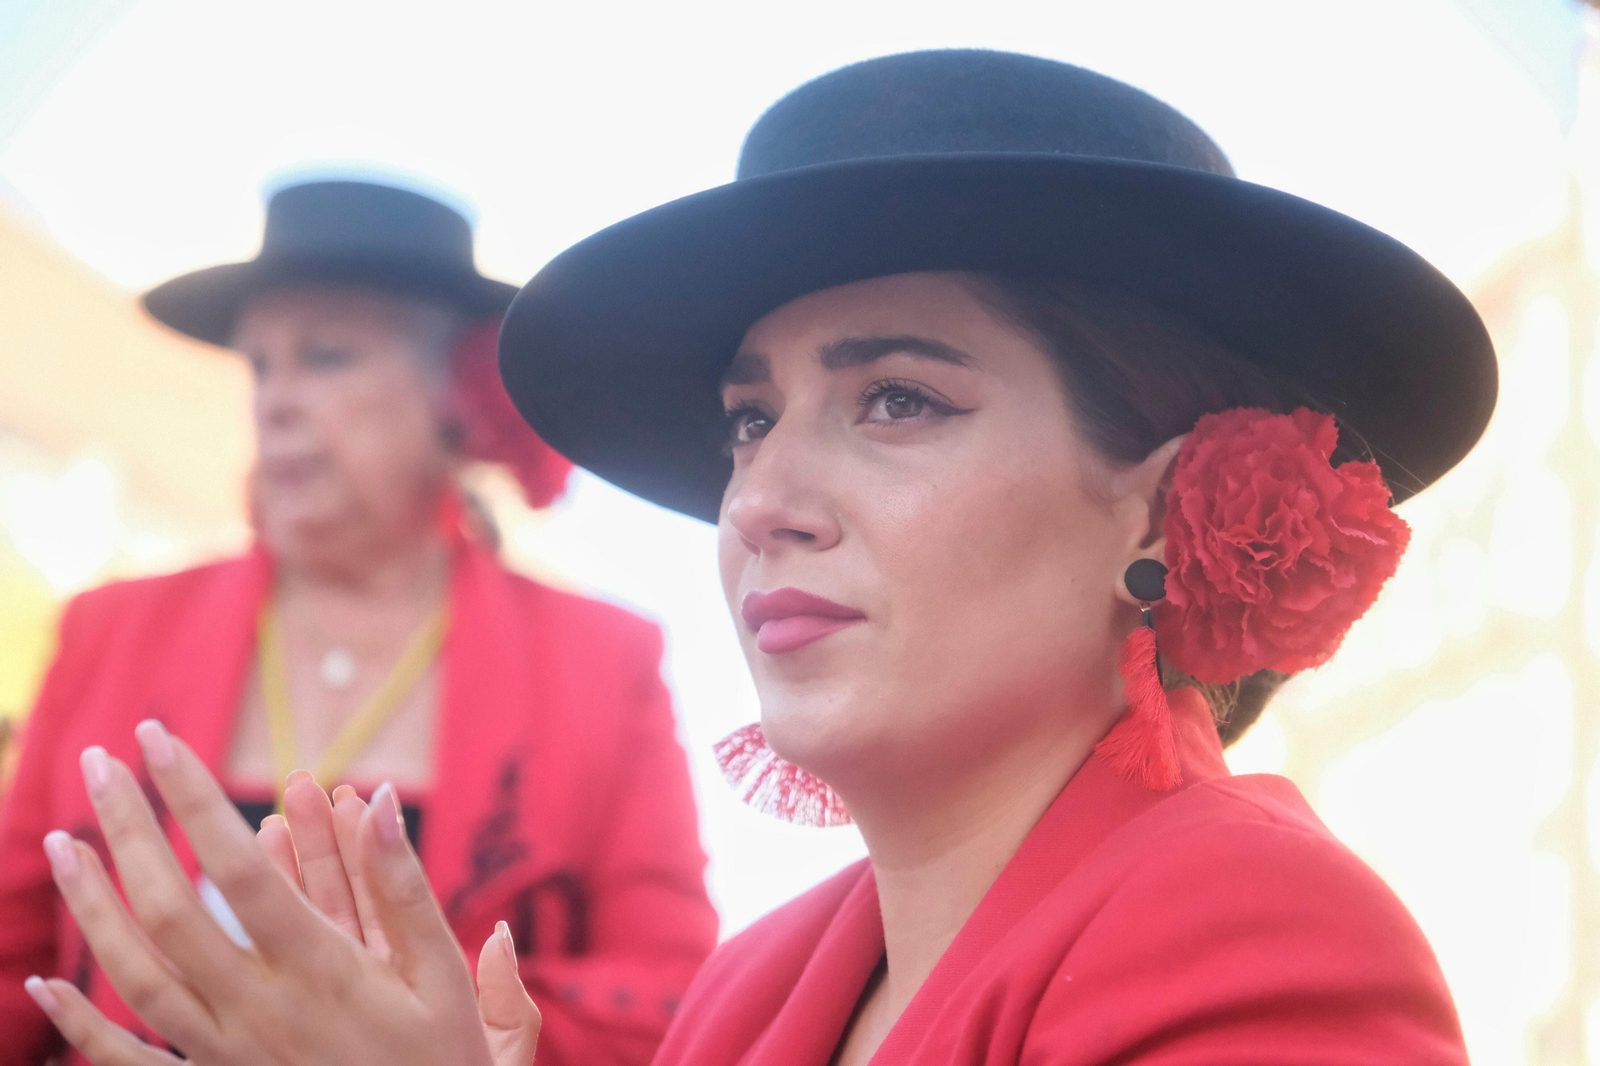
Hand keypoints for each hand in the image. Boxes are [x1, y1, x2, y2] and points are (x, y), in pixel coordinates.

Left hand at [20, 720, 530, 1065]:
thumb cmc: (441, 1062)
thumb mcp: (441, 975)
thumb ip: (404, 888)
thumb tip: (379, 801)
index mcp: (319, 972)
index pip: (236, 869)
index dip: (193, 798)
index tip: (160, 738)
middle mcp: (257, 1010)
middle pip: (169, 909)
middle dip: (128, 829)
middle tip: (102, 762)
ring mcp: (225, 1052)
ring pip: (134, 973)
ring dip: (92, 903)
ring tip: (62, 839)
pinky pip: (130, 1058)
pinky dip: (80, 1023)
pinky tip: (46, 980)